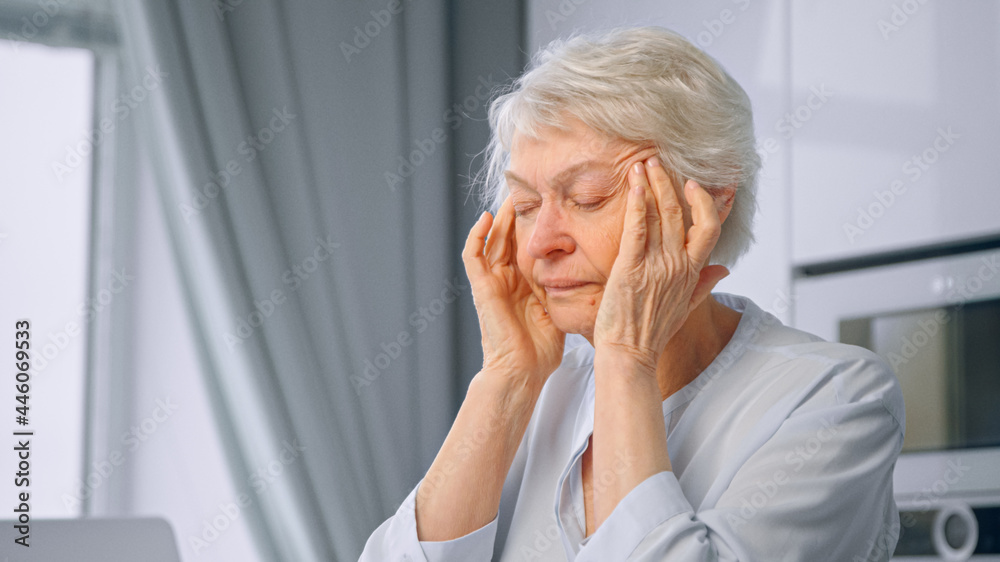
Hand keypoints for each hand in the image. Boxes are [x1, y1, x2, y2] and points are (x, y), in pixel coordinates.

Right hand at [463, 196, 565, 386]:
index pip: (528, 246)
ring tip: (510, 195)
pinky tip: (488, 217)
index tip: (552, 205)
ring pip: (491, 240)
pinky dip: (477, 235)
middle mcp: (506, 280)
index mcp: (524, 284)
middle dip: (517, 214)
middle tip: (530, 190)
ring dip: (499, 217)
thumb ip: (568, 290)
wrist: (522, 371)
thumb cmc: (541, 350)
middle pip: (509, 237)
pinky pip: (472, 255)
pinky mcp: (481, 287)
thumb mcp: (560, 310)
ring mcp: (492, 282)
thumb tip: (596, 273)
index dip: (536, 226)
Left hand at [593, 156, 729, 371]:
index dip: (707, 203)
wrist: (630, 355)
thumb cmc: (651, 333)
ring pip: (660, 214)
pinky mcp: (630, 268)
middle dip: (670, 183)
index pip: (709, 229)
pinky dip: (635, 202)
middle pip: (682, 213)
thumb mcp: (685, 308)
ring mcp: (656, 266)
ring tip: (643, 163)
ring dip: (652, 184)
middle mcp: (677, 265)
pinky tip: (633, 183)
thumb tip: (724, 270)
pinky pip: (636, 227)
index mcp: (692, 273)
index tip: (695, 185)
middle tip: (658, 162)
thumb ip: (704, 285)